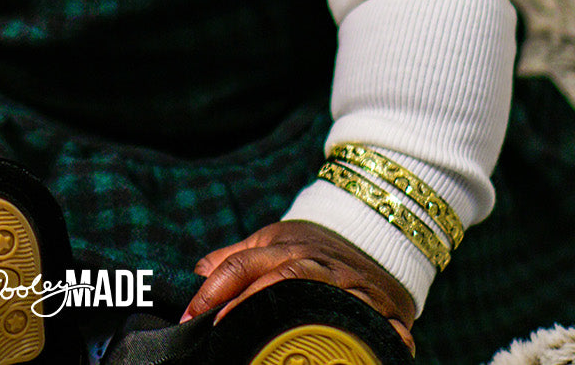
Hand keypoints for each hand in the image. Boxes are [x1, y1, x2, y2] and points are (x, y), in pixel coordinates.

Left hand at [182, 220, 416, 353]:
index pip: (243, 264)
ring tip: (282, 346)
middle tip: (222, 329)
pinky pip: (383, 320)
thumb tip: (197, 272)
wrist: (372, 230)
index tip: (190, 315)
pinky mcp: (383, 304)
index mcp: (284, 249)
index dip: (214, 289)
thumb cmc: (311, 245)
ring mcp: (349, 284)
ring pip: (325, 297)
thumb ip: (235, 258)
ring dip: (306, 319)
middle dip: (250, 303)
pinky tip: (378, 345)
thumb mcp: (271, 241)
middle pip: (281, 279)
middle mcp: (315, 263)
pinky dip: (383, 331)